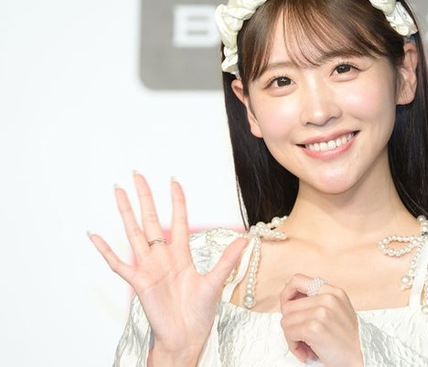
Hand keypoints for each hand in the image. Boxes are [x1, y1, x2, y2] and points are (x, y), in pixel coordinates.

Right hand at [89, 172, 246, 363]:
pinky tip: (96, 236)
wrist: (185, 337)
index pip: (178, 220)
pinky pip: (118, 264)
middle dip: (145, 197)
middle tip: (137, 175)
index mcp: (181, 254)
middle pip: (151, 220)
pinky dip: (106, 250)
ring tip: (118, 192)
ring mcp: (148, 268)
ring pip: (134, 234)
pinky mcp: (138, 282)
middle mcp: (162, 257)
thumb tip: (245, 240)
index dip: (176, 201)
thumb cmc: (198, 313)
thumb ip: (227, 260)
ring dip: (125, 213)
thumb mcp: (216, 283)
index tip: (173, 180)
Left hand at [279, 274, 362, 366]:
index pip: (297, 280)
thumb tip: (288, 300)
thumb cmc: (348, 341)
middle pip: (288, 305)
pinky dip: (294, 346)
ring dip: (292, 337)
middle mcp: (328, 298)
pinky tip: (305, 352)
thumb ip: (317, 302)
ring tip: (305, 346)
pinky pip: (289, 333)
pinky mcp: (314, 327)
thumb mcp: (338, 312)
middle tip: (301, 337)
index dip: (287, 294)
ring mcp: (321, 312)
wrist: (363, 358)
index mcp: (333, 292)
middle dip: (290, 324)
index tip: (288, 309)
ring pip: (286, 320)